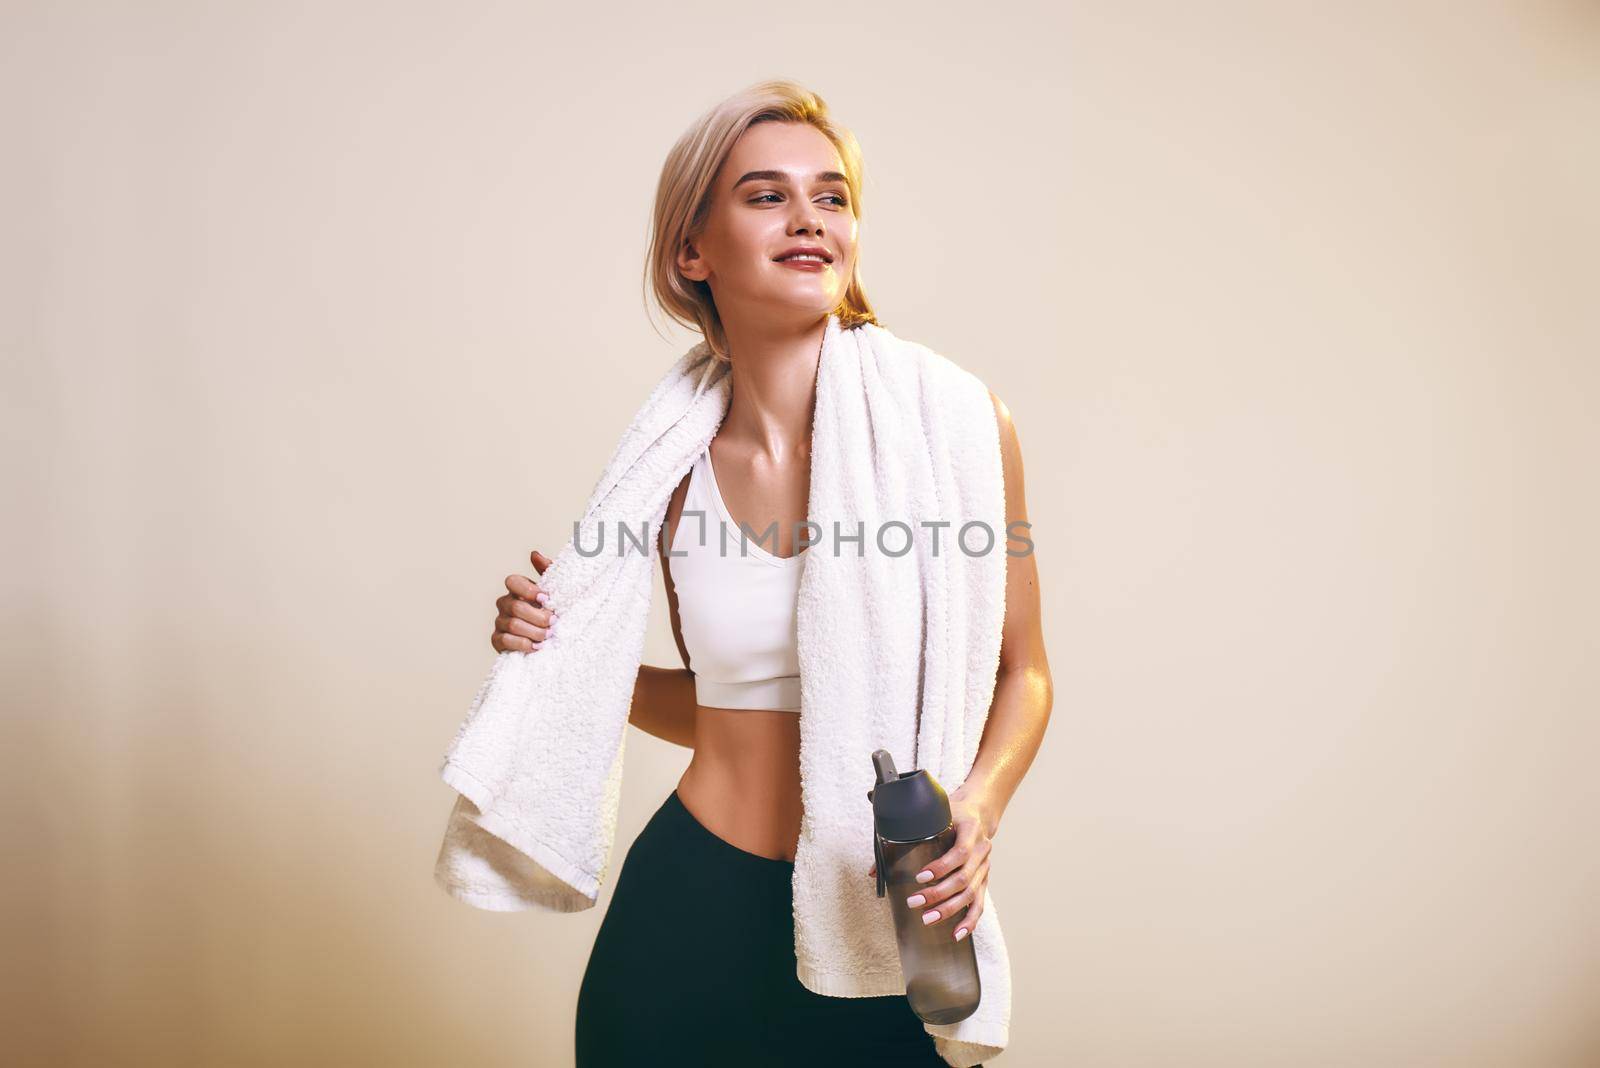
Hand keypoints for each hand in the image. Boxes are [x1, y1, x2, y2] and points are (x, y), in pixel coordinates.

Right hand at [492, 549, 558, 652]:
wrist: (551, 639)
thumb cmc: (551, 611)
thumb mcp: (554, 591)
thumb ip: (547, 571)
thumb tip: (535, 554)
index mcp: (517, 589)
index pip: (512, 581)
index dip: (528, 590)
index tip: (546, 599)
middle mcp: (505, 603)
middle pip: (516, 607)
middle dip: (538, 617)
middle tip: (554, 623)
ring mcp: (500, 622)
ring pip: (513, 625)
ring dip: (535, 632)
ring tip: (549, 636)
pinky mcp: (497, 640)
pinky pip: (505, 641)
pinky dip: (524, 644)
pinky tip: (537, 646)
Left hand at [868, 790, 994, 941]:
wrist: (977, 812)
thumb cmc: (950, 813)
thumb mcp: (932, 817)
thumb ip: (904, 839)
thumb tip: (874, 872)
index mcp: (970, 830)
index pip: (959, 852)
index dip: (941, 867)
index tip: (920, 876)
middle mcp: (981, 850)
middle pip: (963, 877)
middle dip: (938, 893)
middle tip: (915, 902)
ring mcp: (984, 867)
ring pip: (971, 894)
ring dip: (949, 909)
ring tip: (928, 919)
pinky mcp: (984, 880)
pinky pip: (979, 904)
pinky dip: (969, 921)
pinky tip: (956, 934)